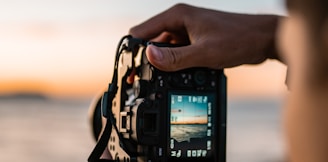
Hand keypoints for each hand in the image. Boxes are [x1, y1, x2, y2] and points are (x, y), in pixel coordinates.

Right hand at [129, 3, 280, 70]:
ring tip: (159, 79)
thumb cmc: (238, 39)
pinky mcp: (194, 40)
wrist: (261, 40)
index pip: (142, 31)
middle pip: (151, 41)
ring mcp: (187, 31)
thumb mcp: (204, 52)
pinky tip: (177, 74)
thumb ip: (176, 57)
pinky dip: (174, 64)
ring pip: (164, 49)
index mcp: (177, 16)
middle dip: (146, 60)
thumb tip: (149, 56)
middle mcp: (179, 21)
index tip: (130, 69)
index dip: (133, 51)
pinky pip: (177, 53)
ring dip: (161, 63)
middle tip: (141, 80)